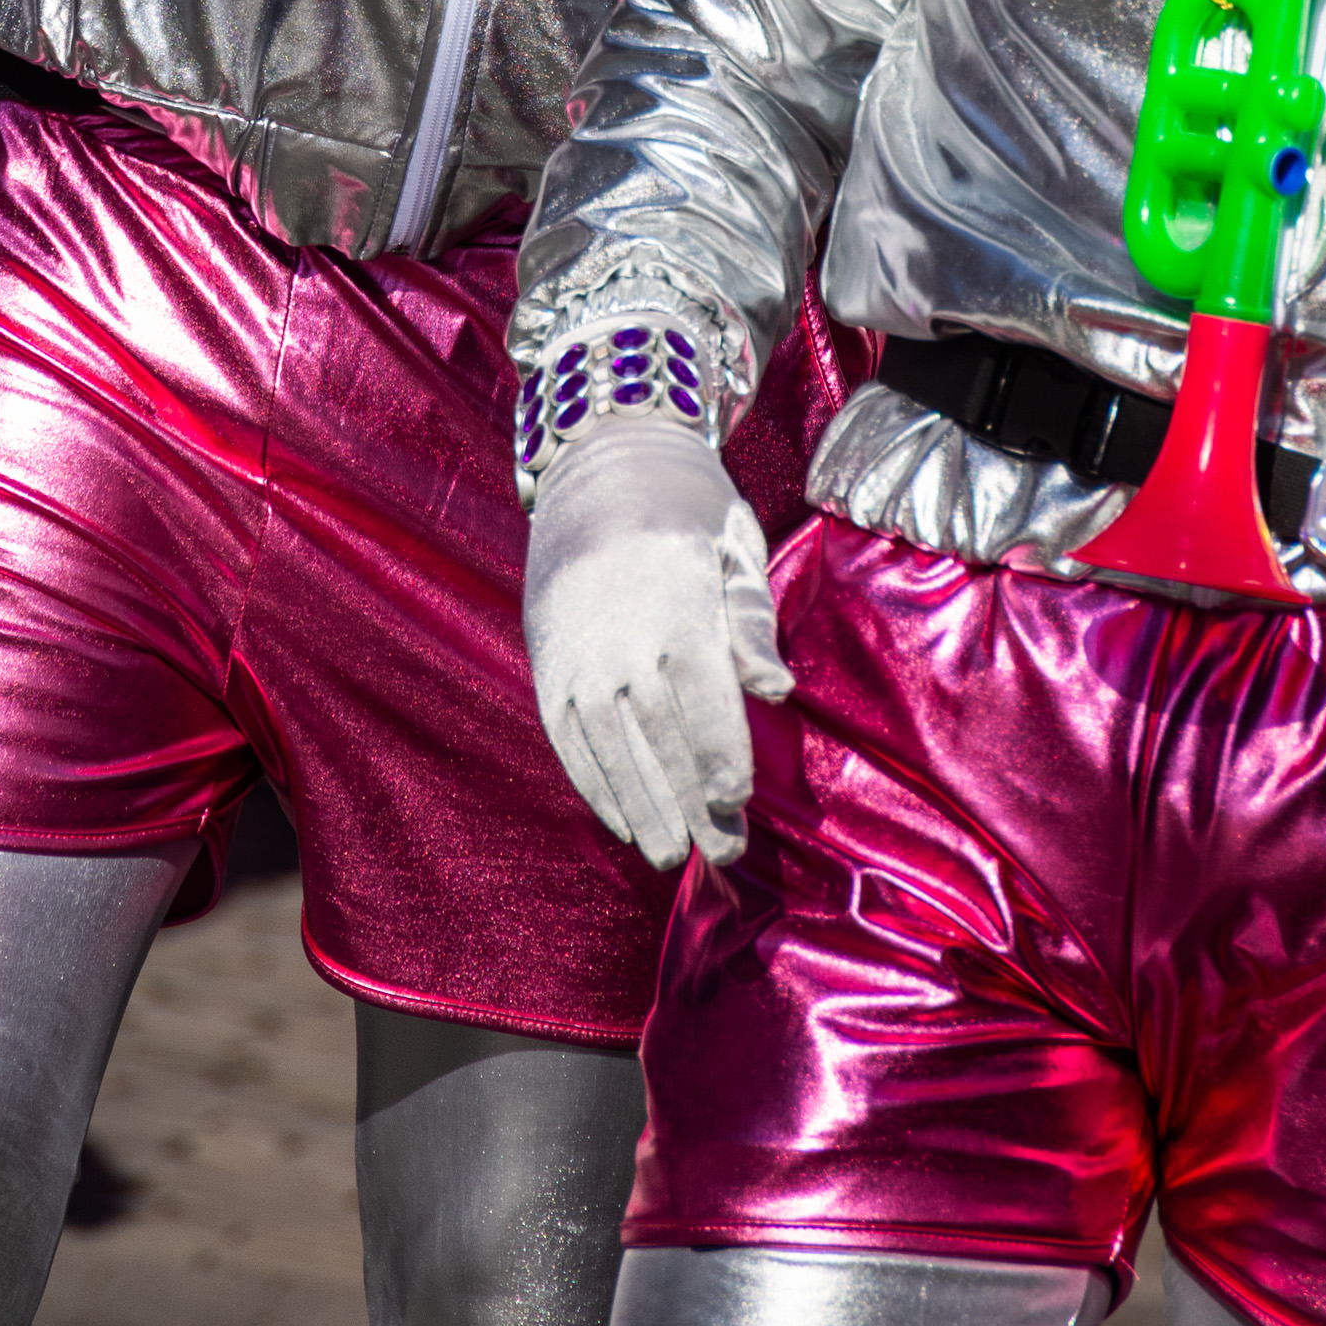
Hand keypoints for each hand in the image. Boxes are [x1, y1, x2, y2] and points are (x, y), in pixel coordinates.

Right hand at [522, 416, 791, 871]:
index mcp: (674, 601)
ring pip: (609, 748)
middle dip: (689, 800)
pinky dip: (596, 786)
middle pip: (656, 735)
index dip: (719, 754)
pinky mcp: (549, 669)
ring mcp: (576, 655)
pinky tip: (625, 822)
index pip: (699, 696)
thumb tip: (776, 692)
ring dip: (641, 808)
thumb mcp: (734, 547)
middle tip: (722, 852)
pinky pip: (570, 741)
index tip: (740, 800)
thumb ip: (751, 623)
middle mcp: (618, 634)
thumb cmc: (689, 513)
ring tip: (673, 855)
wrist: (597, 471)